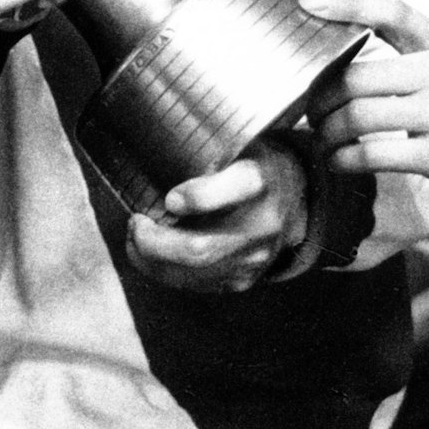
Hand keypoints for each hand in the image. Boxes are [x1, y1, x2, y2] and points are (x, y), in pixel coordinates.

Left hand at [126, 136, 307, 293]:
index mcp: (259, 181)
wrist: (293, 200)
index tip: (170, 199)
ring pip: (192, 272)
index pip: (237, 188)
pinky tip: (150, 254)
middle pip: (201, 247)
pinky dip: (163, 271)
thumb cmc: (249, 165)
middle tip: (136, 224)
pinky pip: (194, 284)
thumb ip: (206, 152)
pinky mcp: (242, 279)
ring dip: (151, 259)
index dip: (198, 197)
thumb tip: (153, 159)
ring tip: (135, 239)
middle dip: (155, 242)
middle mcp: (261, 224)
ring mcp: (252, 258)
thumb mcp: (237, 144)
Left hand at [304, 0, 428, 208]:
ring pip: (360, 116)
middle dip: (320, 96)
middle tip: (308, 109)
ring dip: (329, 132)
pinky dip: (347, 160)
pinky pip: (377, 155)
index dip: (346, 1)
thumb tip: (349, 54)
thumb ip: (415, 55)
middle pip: (357, 76)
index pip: (391, 9)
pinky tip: (341, 162)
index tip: (305, 2)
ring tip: (322, 139)